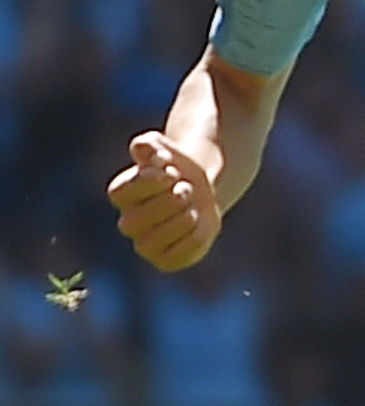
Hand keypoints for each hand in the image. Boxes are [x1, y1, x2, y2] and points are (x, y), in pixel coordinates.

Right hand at [106, 131, 222, 271]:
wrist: (203, 188)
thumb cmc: (178, 167)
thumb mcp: (163, 148)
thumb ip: (149, 146)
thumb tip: (150, 154)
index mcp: (121, 194)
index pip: (120, 194)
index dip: (148, 182)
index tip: (170, 172)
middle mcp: (128, 222)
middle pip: (136, 220)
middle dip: (168, 202)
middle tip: (186, 189)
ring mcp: (146, 244)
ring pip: (154, 241)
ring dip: (181, 219)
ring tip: (192, 205)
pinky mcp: (167, 260)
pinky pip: (178, 256)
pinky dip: (195, 237)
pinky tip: (199, 221)